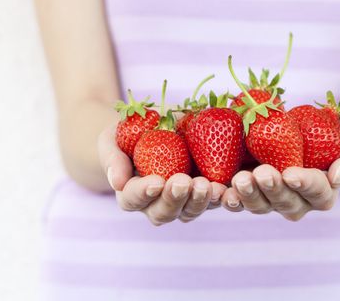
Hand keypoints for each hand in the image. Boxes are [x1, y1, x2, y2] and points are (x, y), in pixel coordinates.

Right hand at [98, 123, 226, 223]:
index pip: (133, 199)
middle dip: (174, 199)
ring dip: (199, 201)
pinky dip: (220, 197)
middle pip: (163, 212)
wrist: (155, 127)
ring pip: (189, 211)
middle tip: (183, 182)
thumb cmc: (129, 134)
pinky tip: (226, 188)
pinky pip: (213, 201)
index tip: (155, 181)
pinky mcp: (203, 193)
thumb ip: (113, 158)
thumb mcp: (114, 138)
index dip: (143, 193)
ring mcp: (181, 201)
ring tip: (207, 185)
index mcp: (131, 192)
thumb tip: (118, 182)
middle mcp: (155, 203)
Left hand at [221, 134, 339, 220]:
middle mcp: (296, 203)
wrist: (310, 137)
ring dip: (248, 195)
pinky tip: (221, 191)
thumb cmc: (336, 143)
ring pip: (259, 205)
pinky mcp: (250, 191)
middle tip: (262, 173)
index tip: (292, 173)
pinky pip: (239, 199)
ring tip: (240, 180)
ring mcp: (270, 200)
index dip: (304, 184)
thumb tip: (339, 176)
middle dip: (272, 189)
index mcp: (322, 195)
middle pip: (284, 202)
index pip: (316, 191)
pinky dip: (230, 197)